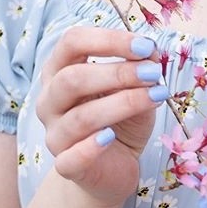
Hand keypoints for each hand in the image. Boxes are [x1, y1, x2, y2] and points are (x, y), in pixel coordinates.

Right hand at [36, 27, 166, 207]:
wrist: (115, 166)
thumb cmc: (122, 118)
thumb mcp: (137, 87)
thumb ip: (141, 68)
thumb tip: (152, 53)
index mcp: (61, 69)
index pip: (73, 42)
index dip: (109, 40)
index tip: (146, 46)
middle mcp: (50, 100)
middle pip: (72, 78)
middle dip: (118, 72)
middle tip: (153, 72)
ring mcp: (54, 134)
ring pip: (80, 116)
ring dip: (123, 103)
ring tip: (156, 96)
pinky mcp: (66, 167)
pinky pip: (71, 158)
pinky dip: (91, 147)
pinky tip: (111, 136)